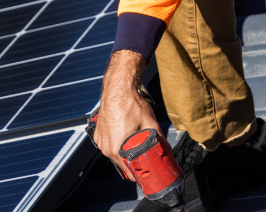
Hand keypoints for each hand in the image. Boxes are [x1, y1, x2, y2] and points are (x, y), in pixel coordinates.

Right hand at [94, 50, 158, 176]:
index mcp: (117, 149)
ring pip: (114, 154)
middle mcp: (106, 147)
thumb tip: (167, 149)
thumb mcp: (150, 123)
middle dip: (133, 164)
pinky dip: (116, 144)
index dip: (139, 175)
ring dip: (124, 153)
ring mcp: (100, 140)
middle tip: (144, 160)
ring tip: (135, 147)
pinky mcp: (98, 133)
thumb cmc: (131, 104)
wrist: (118, 88)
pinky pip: (108, 144)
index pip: (128, 172)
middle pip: (121, 164)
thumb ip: (159, 139)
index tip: (146, 175)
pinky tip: (125, 136)